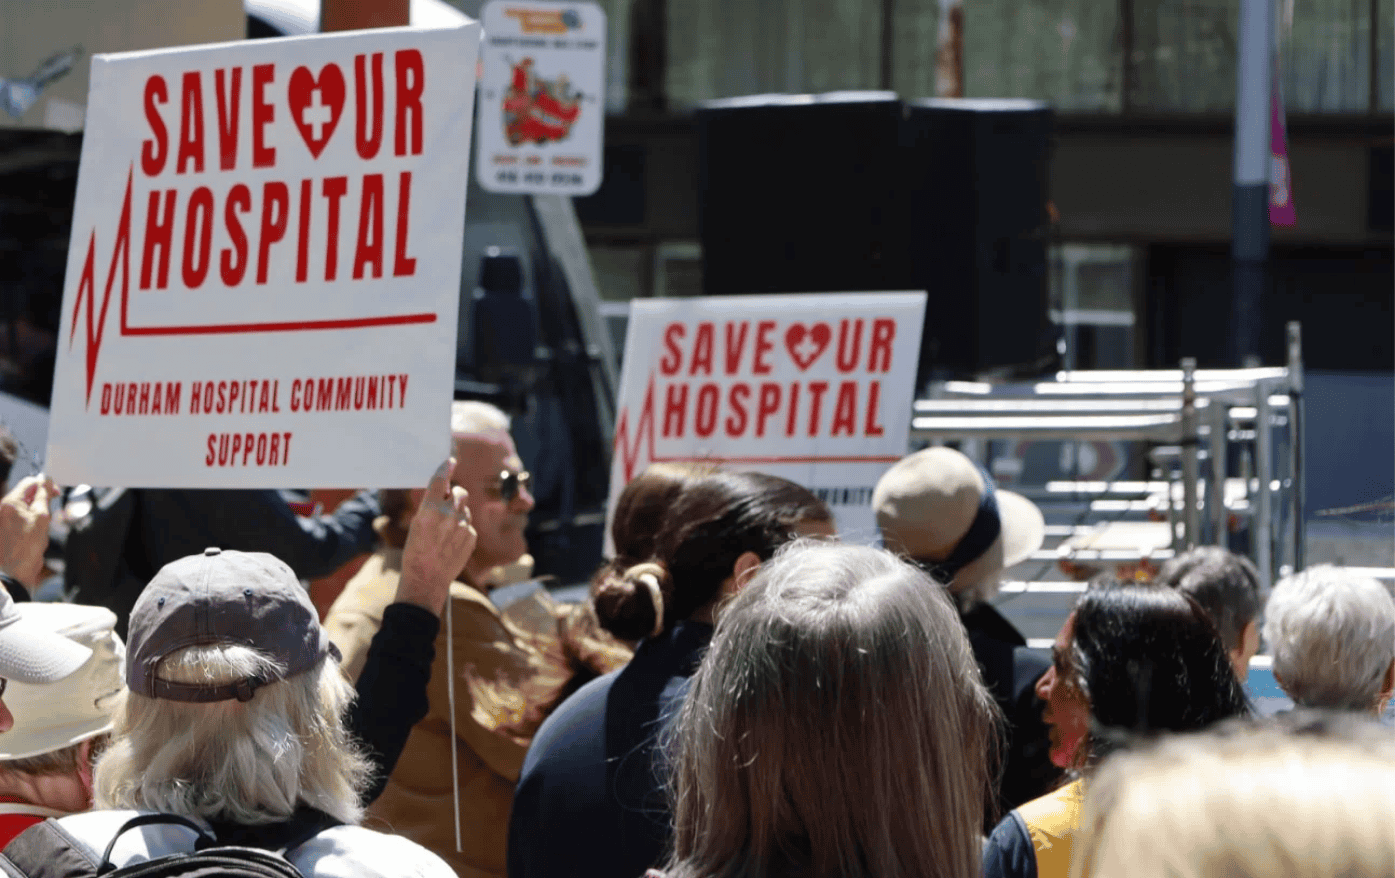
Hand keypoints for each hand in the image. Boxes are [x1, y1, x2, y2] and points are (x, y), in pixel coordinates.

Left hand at [0, 475, 57, 587]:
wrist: (12, 572)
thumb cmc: (26, 548)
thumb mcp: (42, 517)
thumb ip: (44, 496)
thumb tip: (46, 481)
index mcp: (10, 503)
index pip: (29, 482)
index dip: (45, 485)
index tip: (55, 493)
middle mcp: (3, 509)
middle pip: (26, 495)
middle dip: (40, 501)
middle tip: (50, 513)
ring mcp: (2, 520)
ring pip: (24, 507)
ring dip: (36, 514)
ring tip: (41, 529)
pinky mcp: (4, 530)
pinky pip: (20, 519)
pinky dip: (30, 523)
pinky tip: (34, 536)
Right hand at [397, 458, 476, 615]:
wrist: (427, 579)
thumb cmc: (416, 552)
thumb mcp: (416, 525)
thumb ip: (431, 506)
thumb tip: (445, 492)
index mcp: (430, 511)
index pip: (440, 482)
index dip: (446, 469)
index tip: (450, 461)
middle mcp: (448, 515)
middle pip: (460, 493)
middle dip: (455, 495)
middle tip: (448, 502)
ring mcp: (463, 526)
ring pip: (465, 509)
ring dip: (458, 513)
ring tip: (445, 531)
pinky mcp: (471, 536)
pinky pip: (468, 525)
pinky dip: (462, 529)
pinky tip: (451, 542)